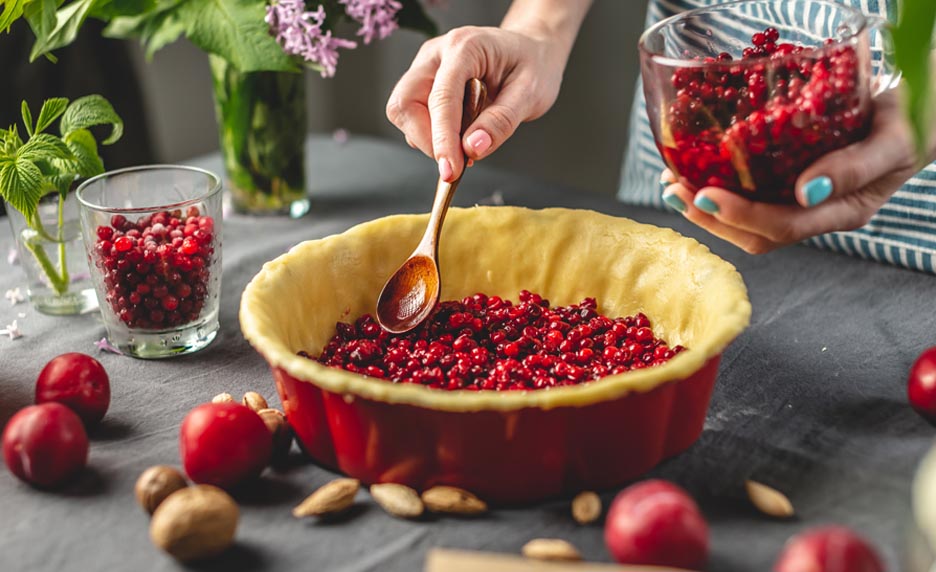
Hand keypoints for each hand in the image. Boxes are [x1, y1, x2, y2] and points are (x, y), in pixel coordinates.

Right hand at [386, 25, 565, 181]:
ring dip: (429, 138)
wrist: (531, 51)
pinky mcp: (424, 82)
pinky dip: (432, 135)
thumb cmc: (533, 65)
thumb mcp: (531, 93)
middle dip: (426, 140)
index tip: (450, 171)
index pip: (441, 98)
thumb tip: (472, 148)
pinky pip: (413, 116)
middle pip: (405, 103)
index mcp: (465, 47)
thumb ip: (501, 121)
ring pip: (404, 112)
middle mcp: (437, 54)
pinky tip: (459, 134)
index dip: (442, 139)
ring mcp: (426, 67)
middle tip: (457, 161)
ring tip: (465, 143)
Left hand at [660, 92, 929, 253]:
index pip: (781, 227)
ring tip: (673, 183)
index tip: (705, 193)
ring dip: (704, 208)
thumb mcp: (892, 140)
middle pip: (754, 235)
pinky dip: (715, 189)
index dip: (740, 215)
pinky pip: (748, 198)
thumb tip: (805, 190)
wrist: (918, 114)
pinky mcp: (789, 184)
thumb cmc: (912, 122)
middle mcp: (816, 215)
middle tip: (674, 188)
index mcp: (841, 212)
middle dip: (710, 216)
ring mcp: (801, 204)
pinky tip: (692, 172)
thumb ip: (854, 167)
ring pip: (745, 224)